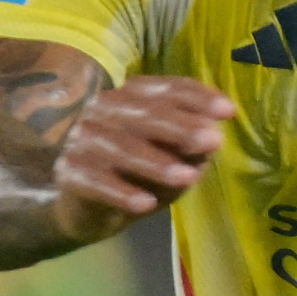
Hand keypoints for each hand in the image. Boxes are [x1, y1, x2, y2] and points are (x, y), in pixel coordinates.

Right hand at [49, 75, 234, 241]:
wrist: (93, 207)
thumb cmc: (142, 173)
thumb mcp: (176, 158)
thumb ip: (193, 145)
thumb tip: (213, 134)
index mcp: (132, 96)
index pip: (166, 89)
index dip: (198, 97)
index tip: (229, 111)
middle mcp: (103, 109)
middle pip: (144, 113)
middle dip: (182, 127)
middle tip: (213, 141)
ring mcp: (81, 138)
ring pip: (121, 146)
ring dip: (156, 163)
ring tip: (188, 178)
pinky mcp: (67, 171)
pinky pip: (95, 181)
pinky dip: (121, 193)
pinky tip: (146, 205)